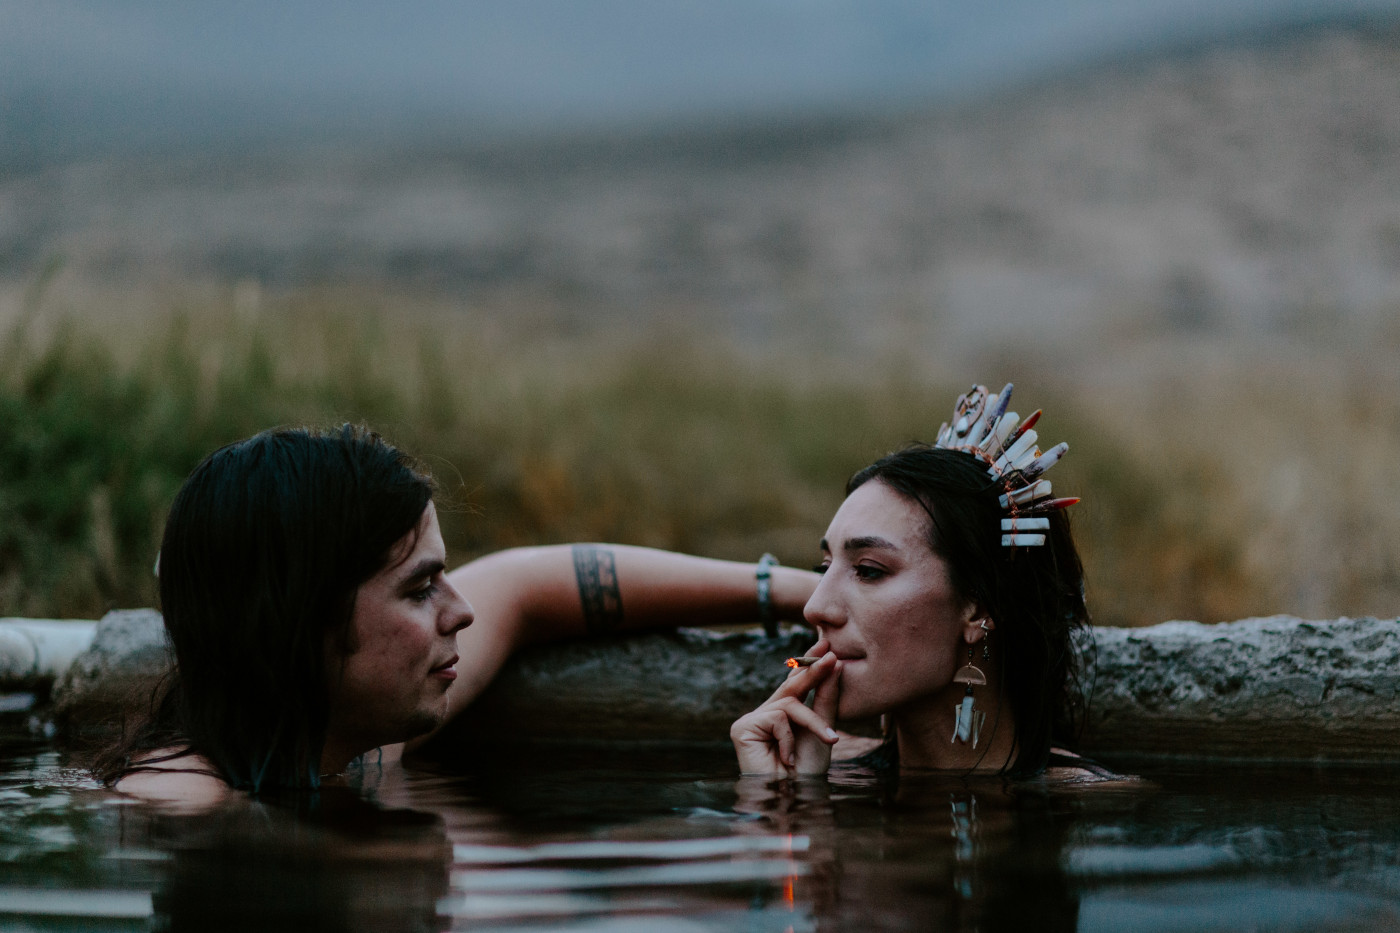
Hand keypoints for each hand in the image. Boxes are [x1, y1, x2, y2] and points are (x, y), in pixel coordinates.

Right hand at [730, 638, 841, 775]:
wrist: (795, 796)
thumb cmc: (808, 770)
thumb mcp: (823, 728)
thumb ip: (825, 697)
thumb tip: (833, 662)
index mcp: (783, 714)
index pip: (795, 684)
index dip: (809, 664)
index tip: (825, 644)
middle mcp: (765, 714)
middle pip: (790, 687)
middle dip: (813, 672)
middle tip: (832, 656)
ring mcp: (751, 720)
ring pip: (788, 704)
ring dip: (812, 723)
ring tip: (828, 740)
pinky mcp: (742, 728)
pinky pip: (776, 718)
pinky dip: (789, 737)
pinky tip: (788, 759)